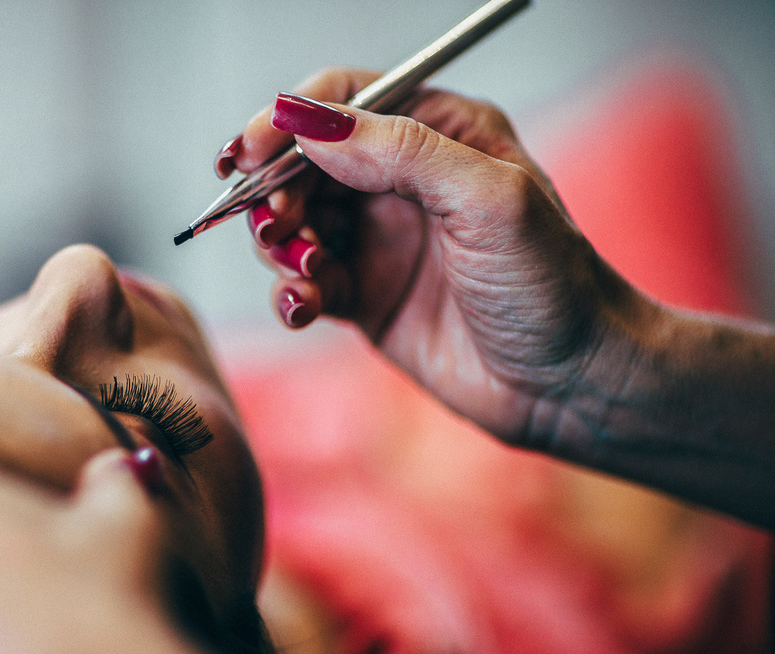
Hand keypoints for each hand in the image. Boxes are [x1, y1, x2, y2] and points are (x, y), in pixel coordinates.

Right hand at [220, 68, 639, 444]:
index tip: (249, 154)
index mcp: (440, 133)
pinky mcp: (362, 296)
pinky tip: (303, 307)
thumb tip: (309, 121)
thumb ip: (400, 151)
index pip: (345, 102)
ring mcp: (378, 240)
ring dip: (278, 245)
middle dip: (275, 191)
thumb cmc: (552, 285)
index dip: (288, 121)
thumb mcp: (487, 200)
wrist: (569, 385)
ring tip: (303, 269)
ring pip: (292, 224)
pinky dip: (290, 293)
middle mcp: (402, 181)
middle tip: (278, 226)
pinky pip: (302, 283)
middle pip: (303, 164)